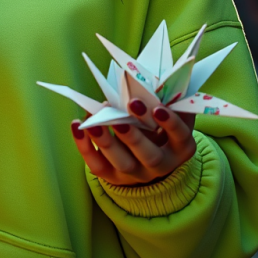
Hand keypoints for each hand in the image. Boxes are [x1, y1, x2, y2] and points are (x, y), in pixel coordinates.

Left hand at [70, 100, 196, 186]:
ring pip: (122, 163)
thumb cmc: (158, 121)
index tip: (157, 108)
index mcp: (180, 147)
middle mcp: (161, 165)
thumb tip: (144, 81)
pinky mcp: (113, 176)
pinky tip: (77, 127)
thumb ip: (162, 98)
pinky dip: (85, 147)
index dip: (170, 123)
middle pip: (149, 155)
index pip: (179, 136)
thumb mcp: (168, 110)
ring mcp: (136, 173)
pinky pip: (97, 166)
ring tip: (92, 123)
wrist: (149, 152)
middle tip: (120, 118)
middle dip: (134, 136)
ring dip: (106, 142)